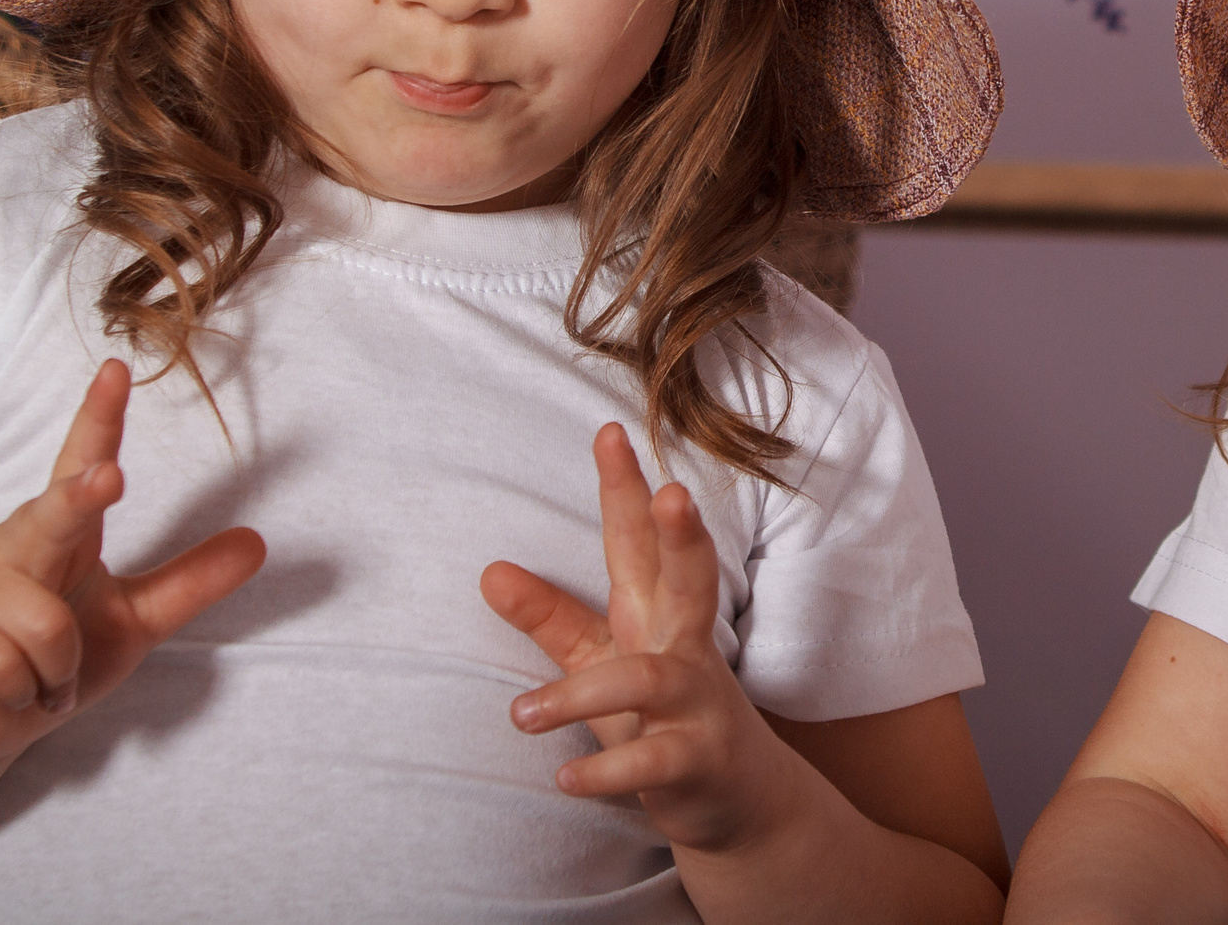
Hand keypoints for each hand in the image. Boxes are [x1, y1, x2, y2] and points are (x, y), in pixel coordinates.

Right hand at [0, 359, 264, 769]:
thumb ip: (189, 583)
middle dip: (80, 498)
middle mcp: (13, 545)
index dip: (99, 419)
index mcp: (59, 532)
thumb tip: (260, 542)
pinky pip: (12, 669)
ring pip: (48, 629)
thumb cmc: (51, 660)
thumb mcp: (133, 621)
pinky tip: (13, 696)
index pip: (81, 464)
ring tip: (46, 679)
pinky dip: (29, 696)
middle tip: (110, 478)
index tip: (116, 369)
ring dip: (62, 671)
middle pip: (52, 514)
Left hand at [482, 423, 801, 853]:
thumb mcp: (603, 657)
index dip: (625, 489)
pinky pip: (652, 762)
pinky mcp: (696, 761)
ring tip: (520, 714)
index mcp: (657, 611)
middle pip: (690, 579)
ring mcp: (696, 703)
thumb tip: (488, 570)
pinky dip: (608, 770)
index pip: (639, 541)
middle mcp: (684, 646)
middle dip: (682, 536)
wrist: (740, 795)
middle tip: (672, 494)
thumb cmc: (660, 711)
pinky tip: (566, 779)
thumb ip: (549, 616)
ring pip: (649, 680)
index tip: (608, 432)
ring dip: (582, 694)